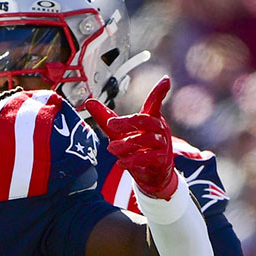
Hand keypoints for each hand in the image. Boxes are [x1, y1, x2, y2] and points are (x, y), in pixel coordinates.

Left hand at [84, 77, 177, 199]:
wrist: (151, 175)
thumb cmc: (137, 149)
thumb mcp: (119, 133)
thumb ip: (106, 118)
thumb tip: (89, 102)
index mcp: (151, 119)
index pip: (155, 103)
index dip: (160, 92)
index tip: (166, 80)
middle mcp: (159, 129)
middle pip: (145, 120)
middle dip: (127, 121)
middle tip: (110, 124)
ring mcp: (162, 144)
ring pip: (146, 139)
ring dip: (126, 144)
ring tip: (110, 148)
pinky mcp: (162, 160)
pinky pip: (148, 157)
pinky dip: (133, 160)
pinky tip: (121, 163)